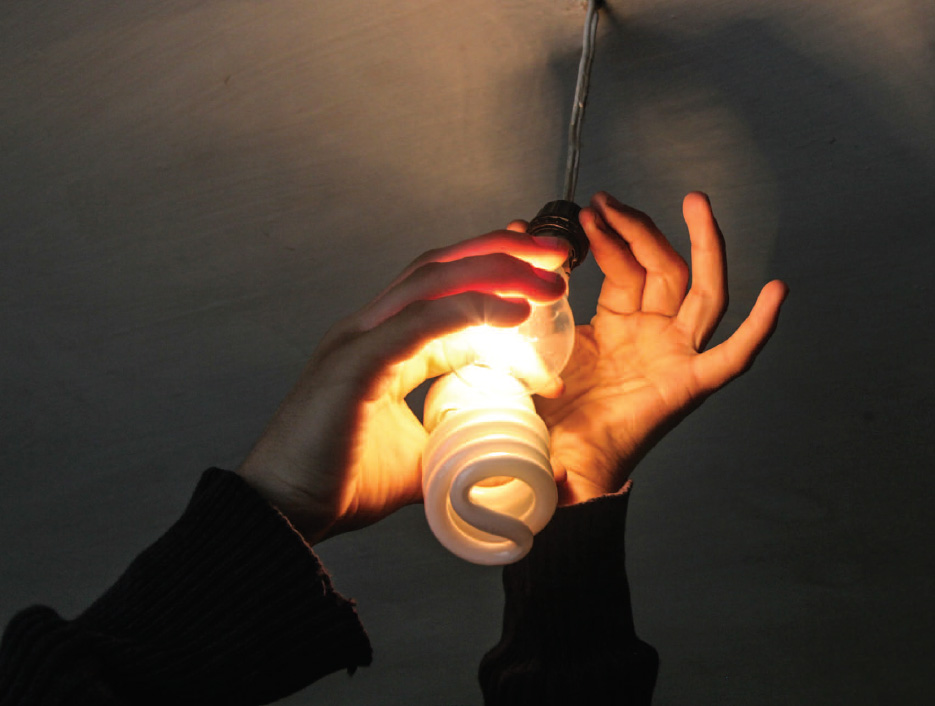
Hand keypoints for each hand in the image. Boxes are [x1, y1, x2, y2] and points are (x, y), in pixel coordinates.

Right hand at [237, 231, 569, 543]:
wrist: (284, 514)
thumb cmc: (340, 482)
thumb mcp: (418, 452)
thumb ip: (453, 432)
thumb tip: (499, 442)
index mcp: (381, 344)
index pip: (442, 291)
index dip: (492, 273)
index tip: (538, 271)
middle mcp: (369, 330)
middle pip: (440, 269)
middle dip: (502, 252)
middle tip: (554, 253)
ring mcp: (359, 341)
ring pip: (433, 283)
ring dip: (496, 270)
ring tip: (548, 275)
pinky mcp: (356, 365)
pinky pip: (420, 324)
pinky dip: (470, 309)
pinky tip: (514, 310)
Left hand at [536, 192, 787, 504]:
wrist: (558, 470)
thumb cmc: (548, 416)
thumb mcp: (531, 348)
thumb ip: (522, 297)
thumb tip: (510, 233)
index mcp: (616, 327)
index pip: (624, 268)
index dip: (610, 239)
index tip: (585, 213)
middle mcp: (652, 336)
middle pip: (664, 268)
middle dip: (642, 229)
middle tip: (613, 199)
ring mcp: (675, 357)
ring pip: (701, 292)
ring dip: (702, 246)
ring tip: (695, 201)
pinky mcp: (690, 386)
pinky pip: (732, 357)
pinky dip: (758, 328)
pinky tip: (778, 290)